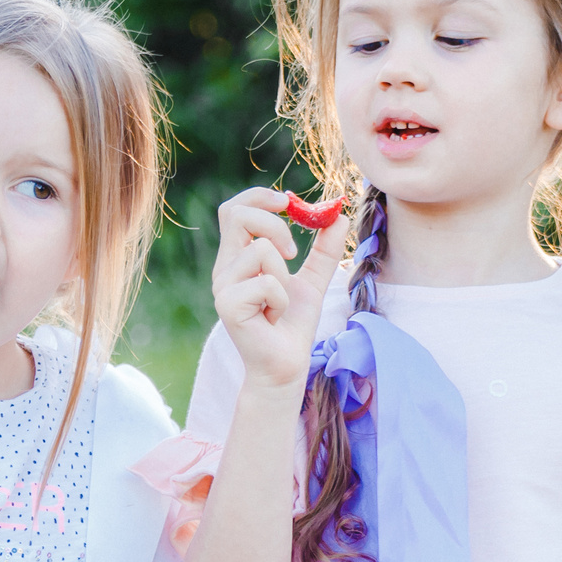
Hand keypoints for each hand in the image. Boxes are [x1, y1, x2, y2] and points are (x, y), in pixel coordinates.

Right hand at [211, 186, 348, 389]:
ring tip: (280, 303)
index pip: (234, 210)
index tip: (288, 203)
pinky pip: (267, 283)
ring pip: (261, 250)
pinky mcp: (227, 305)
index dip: (259, 197)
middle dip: (275, 224)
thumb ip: (325, 247)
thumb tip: (339, 213)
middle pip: (237, 214)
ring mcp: (222, 286)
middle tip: (294, 252)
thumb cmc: (293, 324)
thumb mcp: (315, 278)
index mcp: (238, 257)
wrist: (286, 364)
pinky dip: (281, 300)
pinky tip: (273, 318)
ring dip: (285, 276)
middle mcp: (224, 268)